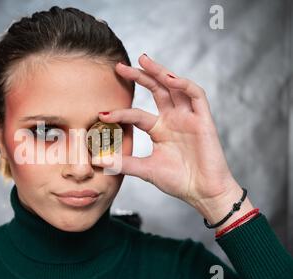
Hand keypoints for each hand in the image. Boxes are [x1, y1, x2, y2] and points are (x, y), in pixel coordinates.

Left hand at [96, 53, 253, 224]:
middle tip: (120, 66)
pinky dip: (184, 85)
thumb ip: (124, 163)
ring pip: (174, 87)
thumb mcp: (146, 170)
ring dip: (160, 72)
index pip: (136, 114)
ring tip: (143, 60)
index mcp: (159, 129)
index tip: (101, 113)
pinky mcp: (204, 120)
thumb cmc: (178, 181)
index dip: (120, 113)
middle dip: (139, 76)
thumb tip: (98, 160)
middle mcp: (173, 119)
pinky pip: (196, 95)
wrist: (203, 193)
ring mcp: (188, 117)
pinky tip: (170, 79)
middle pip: (156, 90)